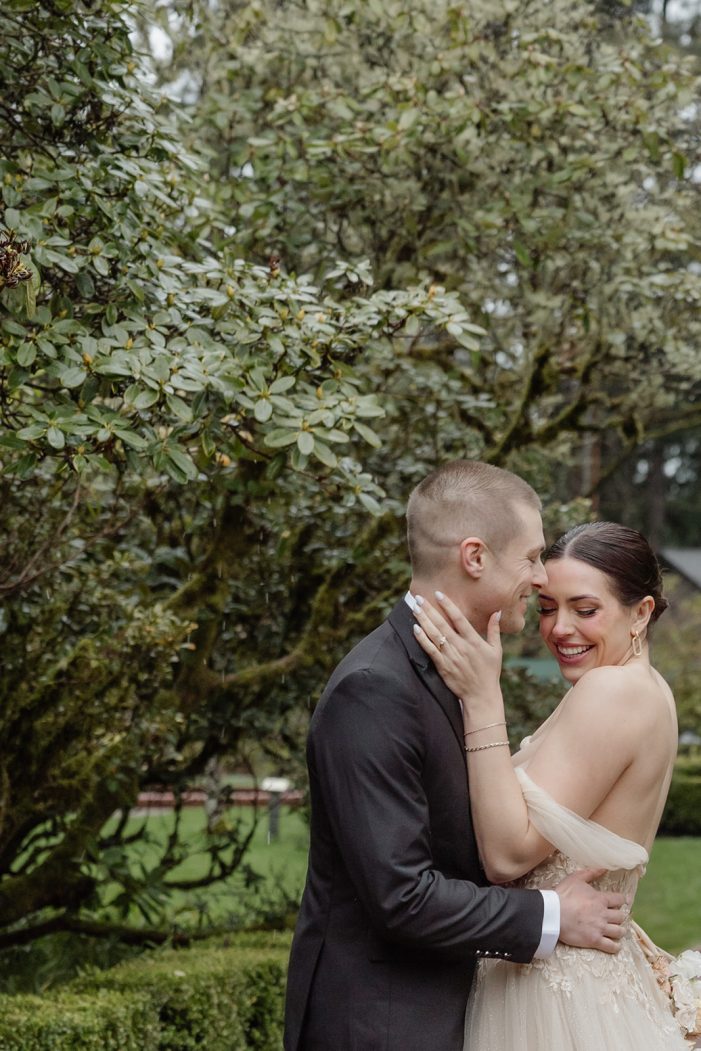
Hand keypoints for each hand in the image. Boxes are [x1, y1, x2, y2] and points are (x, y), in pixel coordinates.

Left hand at [412, 592, 502, 714]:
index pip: (459, 619)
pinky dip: (422, 639)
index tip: (439, 594)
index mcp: (474, 641)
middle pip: (442, 625)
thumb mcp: (496, 650)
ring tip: (415, 608)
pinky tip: (415, 629)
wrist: (481, 696)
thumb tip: (497, 612)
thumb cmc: (490, 672)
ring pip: (434, 635)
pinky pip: (430, 650)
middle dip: (430, 610)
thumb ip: (494, 630)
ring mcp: (451, 657)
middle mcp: (461, 647)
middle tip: (419, 597)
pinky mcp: (443, 666)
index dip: (448, 605)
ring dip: (423, 621)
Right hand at [555, 868, 628, 954]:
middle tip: (617, 917)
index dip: (622, 900)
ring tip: (617, 931)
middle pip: (621, 916)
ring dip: (619, 931)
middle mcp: (603, 914)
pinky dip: (615, 947)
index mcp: (600, 899)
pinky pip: (611, 946)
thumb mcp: (576, 878)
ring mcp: (600, 928)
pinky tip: (615, 946)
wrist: (553, 913)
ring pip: (619, 932)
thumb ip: (591, 873)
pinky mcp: (594, 940)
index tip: (624, 901)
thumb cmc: (563, 894)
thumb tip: (604, 868)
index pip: (619, 899)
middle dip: (620, 916)